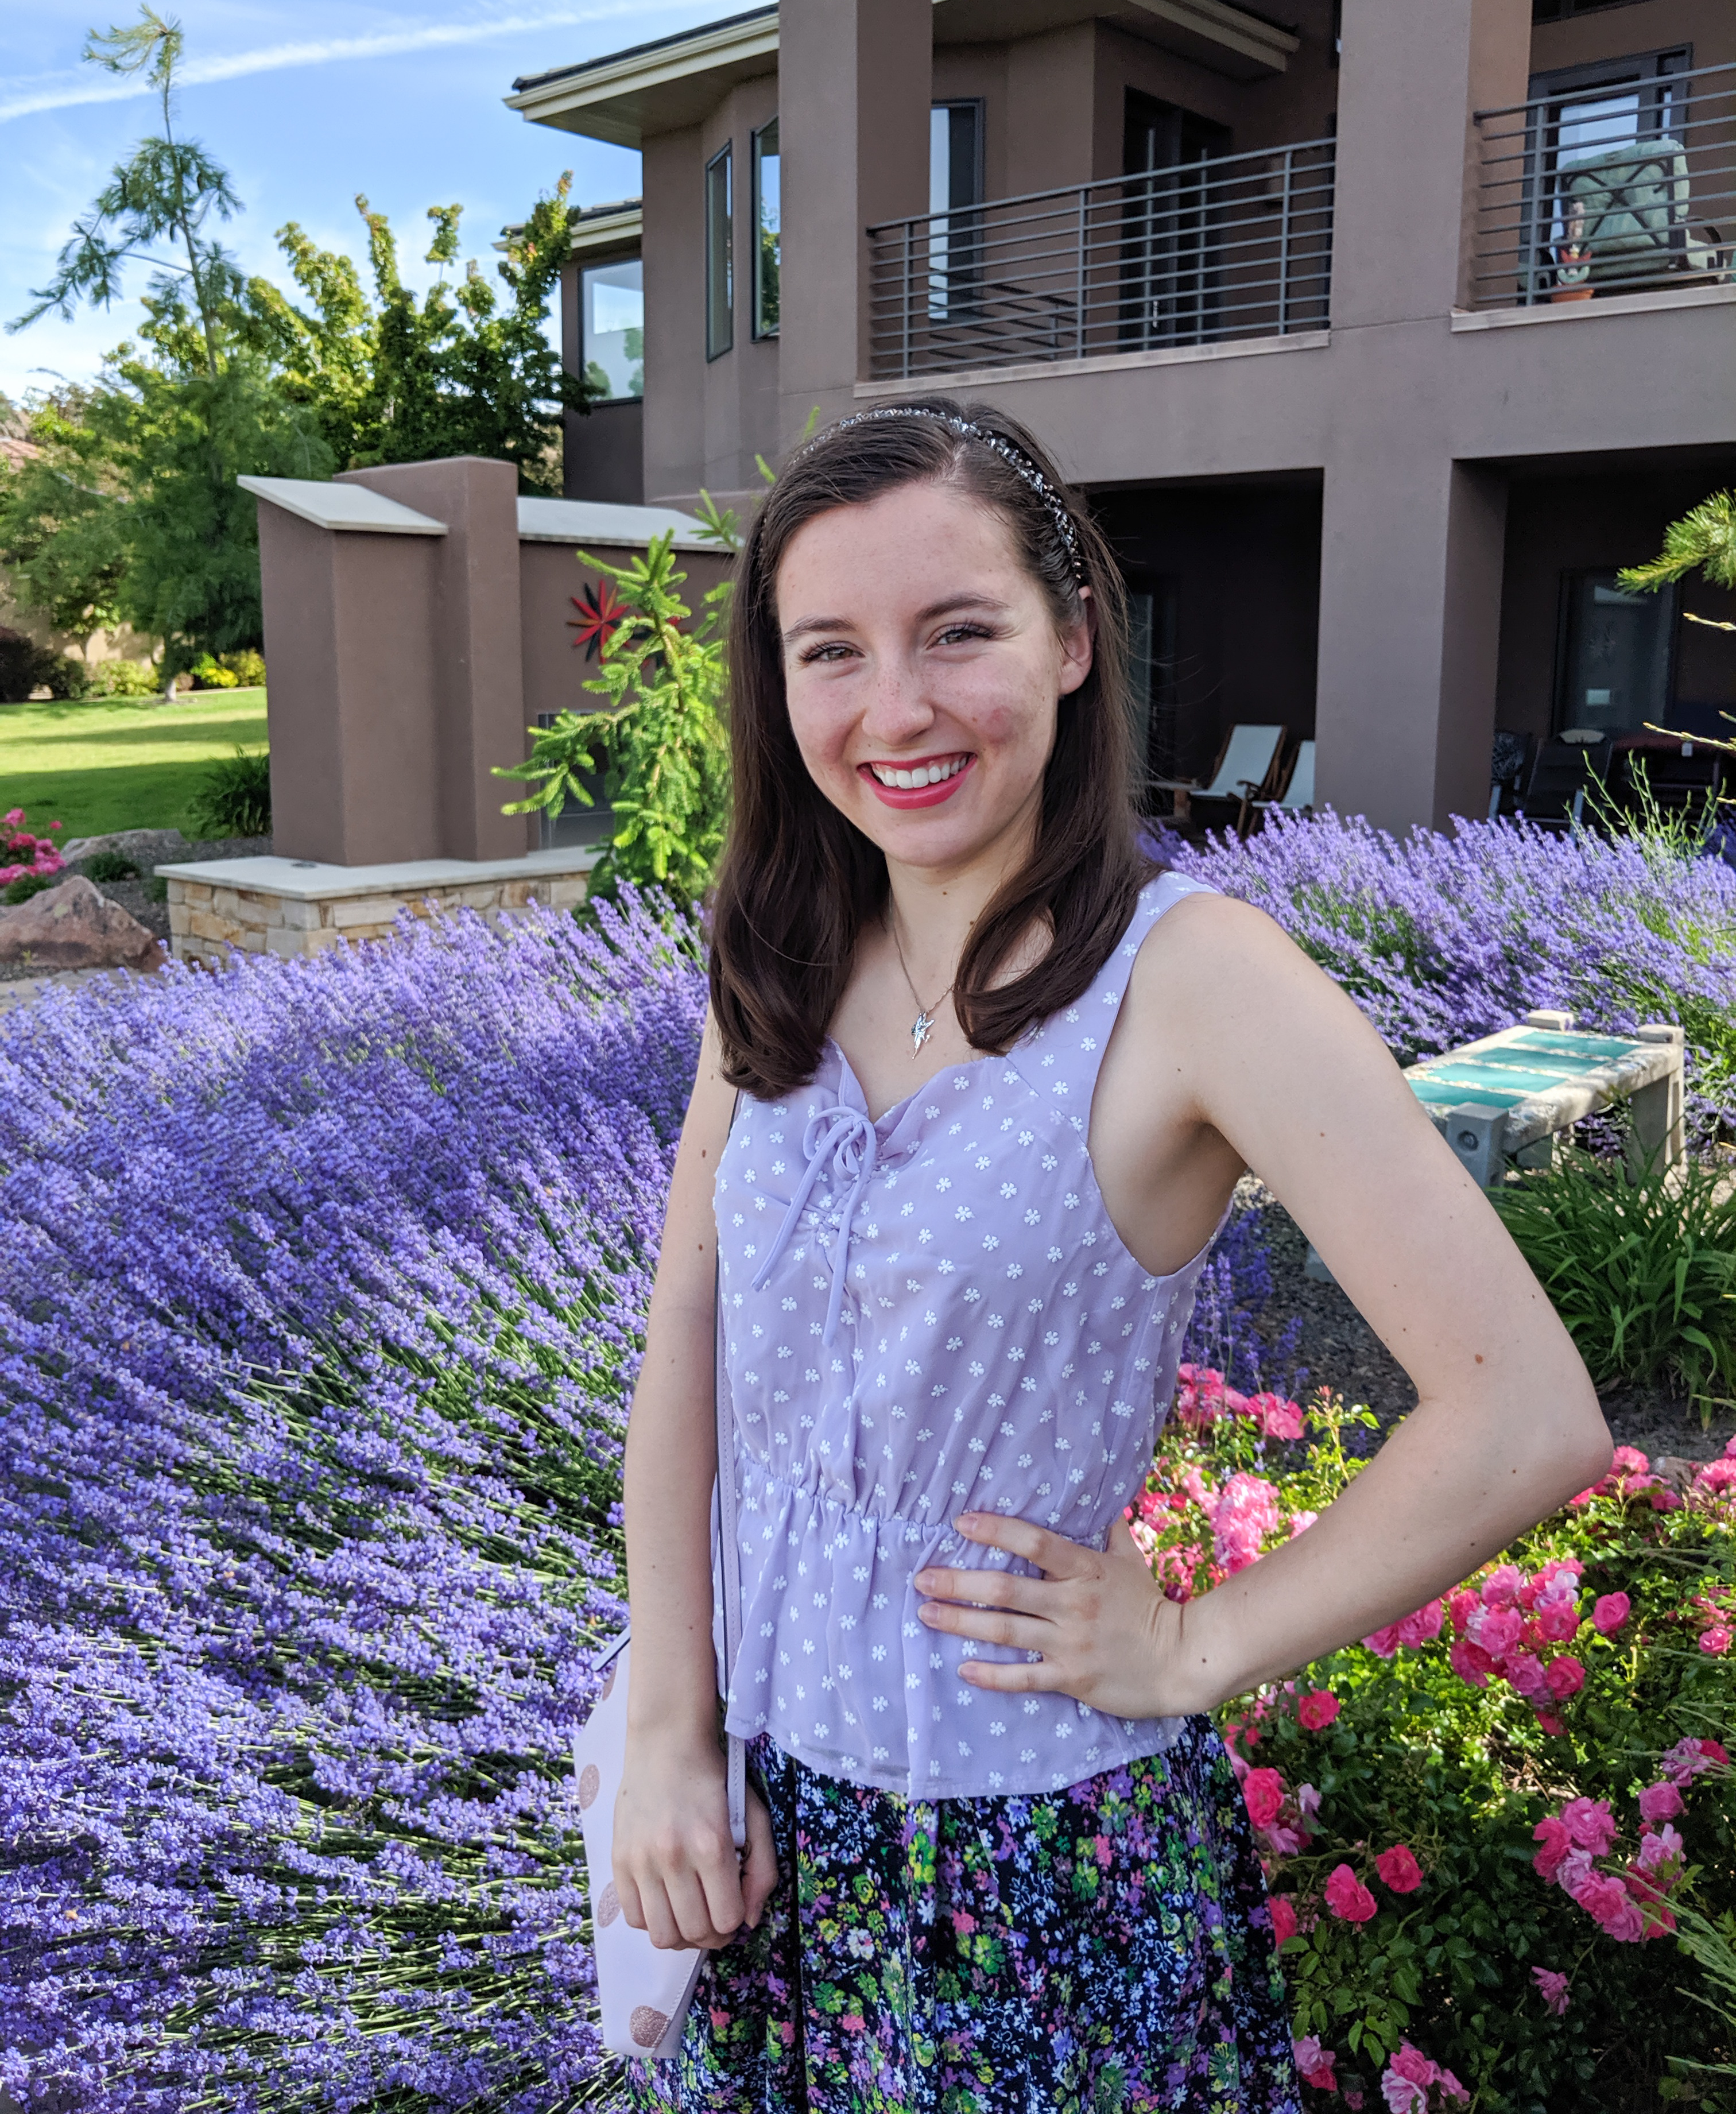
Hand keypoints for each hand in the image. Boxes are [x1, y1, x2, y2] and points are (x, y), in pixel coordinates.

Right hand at [612, 1730, 777, 1950]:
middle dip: (713, 1935)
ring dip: (682, 1935)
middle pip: (695, 1932)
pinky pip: (634, 1918)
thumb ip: (762, 1870)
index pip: (727, 1918)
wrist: (665, 1746)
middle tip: (715, 1918)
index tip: (736, 1909)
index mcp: (711, 1844)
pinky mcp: (619, 1861)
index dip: (737, 1922)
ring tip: (690, 1915)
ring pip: (662, 1935)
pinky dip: (653, 1920)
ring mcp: (641, 1860)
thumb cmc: (714, 1780)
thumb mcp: (753, 1816)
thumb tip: (750, 1920)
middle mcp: (673, 1856)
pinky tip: (666, 1901)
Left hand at [914, 1511, 1194, 1720]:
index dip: (997, 1530)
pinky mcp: (1073, 1678)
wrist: (1182, 1660)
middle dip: (959, 1583)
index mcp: (1086, 1569)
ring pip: (1006, 1630)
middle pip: (1006, 1589)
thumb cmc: (1150, 1606)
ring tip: (926, 1614)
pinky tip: (964, 1669)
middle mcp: (1073, 1603)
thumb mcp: (1130, 1561)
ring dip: (962, 1622)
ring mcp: (1071, 1642)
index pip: (1035, 1542)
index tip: (961, 1522)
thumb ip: (1109, 1531)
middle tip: (922, 1579)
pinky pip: (1024, 1677)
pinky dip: (992, 1674)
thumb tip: (1100, 1501)